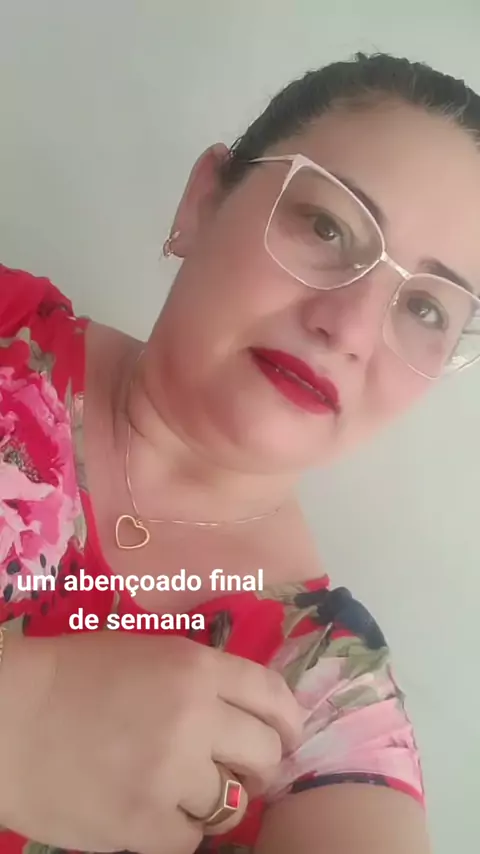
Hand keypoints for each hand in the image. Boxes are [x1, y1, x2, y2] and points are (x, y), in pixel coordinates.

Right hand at [0, 631, 302, 853]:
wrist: (9, 720)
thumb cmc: (72, 676)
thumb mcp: (146, 652)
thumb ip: (199, 677)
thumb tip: (243, 710)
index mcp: (195, 667)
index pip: (272, 695)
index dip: (290, 720)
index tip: (289, 736)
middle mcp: (195, 719)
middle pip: (266, 754)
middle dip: (261, 764)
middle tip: (241, 770)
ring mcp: (170, 775)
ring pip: (234, 804)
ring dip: (218, 801)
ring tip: (190, 792)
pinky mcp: (143, 826)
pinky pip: (191, 840)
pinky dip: (179, 831)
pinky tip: (155, 813)